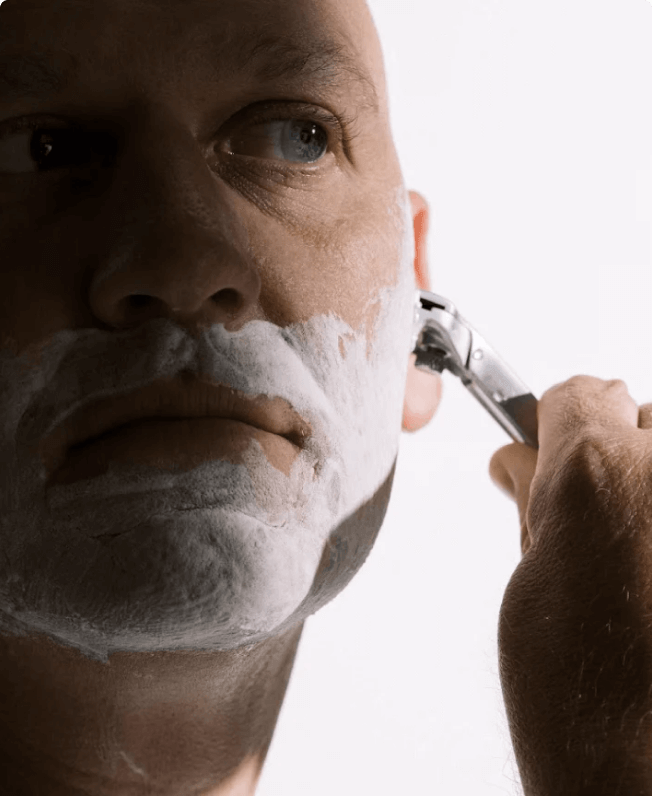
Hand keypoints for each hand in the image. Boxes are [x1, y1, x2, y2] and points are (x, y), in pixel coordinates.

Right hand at [487, 375, 651, 793]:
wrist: (649, 784)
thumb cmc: (588, 710)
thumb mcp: (529, 591)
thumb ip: (535, 509)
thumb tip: (523, 465)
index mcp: (598, 471)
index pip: (579, 395)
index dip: (554, 425)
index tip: (546, 448)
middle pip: (643, 419)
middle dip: (615, 457)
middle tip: (596, 526)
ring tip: (641, 564)